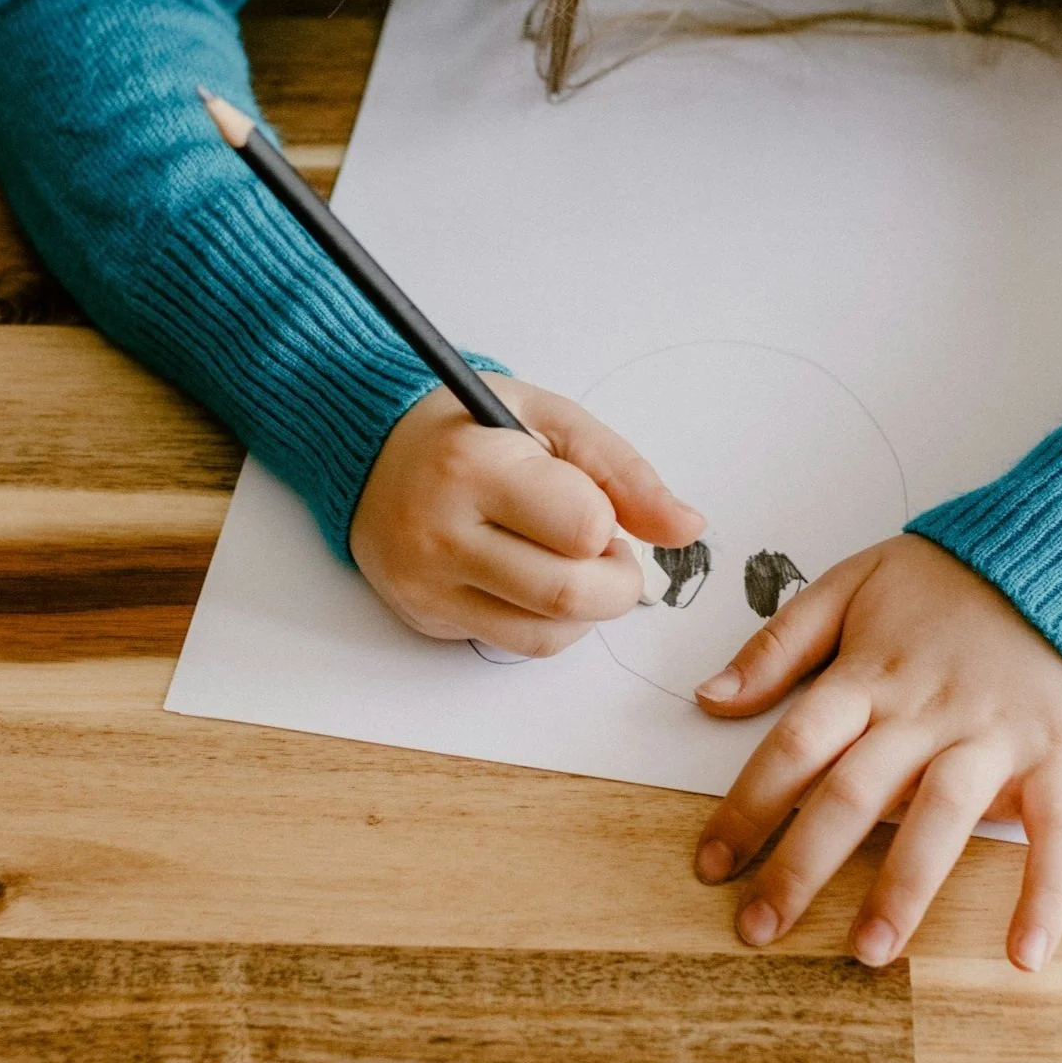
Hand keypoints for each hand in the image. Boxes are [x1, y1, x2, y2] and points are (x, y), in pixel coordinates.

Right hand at [350, 373, 704, 656]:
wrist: (374, 451)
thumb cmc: (470, 428)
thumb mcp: (550, 419)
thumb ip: (623, 472)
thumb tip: (687, 528)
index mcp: (475, 467)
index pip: (581, 528)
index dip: (608, 524)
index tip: (599, 507)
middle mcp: (442, 533)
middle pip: (568, 596)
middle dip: (616, 582)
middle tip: (608, 550)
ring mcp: (428, 584)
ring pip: (545, 636)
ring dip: (585, 609)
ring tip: (569, 561)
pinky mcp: (424, 618)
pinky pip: (512, 644)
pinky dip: (546, 622)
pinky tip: (533, 578)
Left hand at [692, 532, 1061, 971]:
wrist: (1061, 554)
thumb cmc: (948, 577)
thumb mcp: (852, 583)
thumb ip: (779, 642)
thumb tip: (709, 697)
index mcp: (871, 673)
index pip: (796, 745)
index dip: (748, 806)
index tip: (711, 864)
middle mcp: (925, 711)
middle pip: (853, 792)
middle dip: (801, 865)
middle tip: (759, 929)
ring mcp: (995, 735)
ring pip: (941, 816)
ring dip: (904, 888)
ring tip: (868, 950)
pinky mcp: (1061, 755)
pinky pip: (1054, 831)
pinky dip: (1045, 894)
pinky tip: (1024, 954)